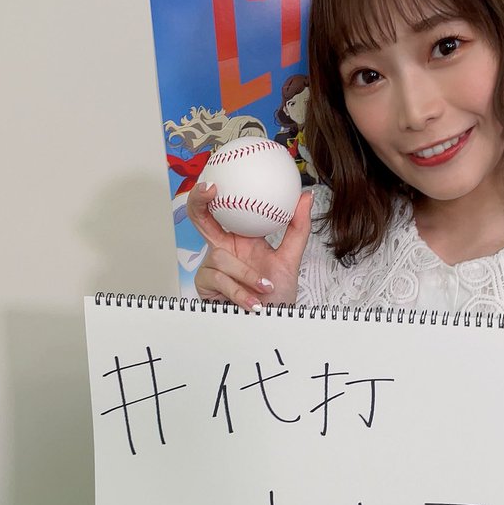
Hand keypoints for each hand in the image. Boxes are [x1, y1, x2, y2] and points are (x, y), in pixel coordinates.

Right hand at [187, 184, 312, 308]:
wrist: (273, 325)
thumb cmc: (278, 296)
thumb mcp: (290, 260)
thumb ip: (297, 229)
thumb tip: (306, 197)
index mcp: (241, 238)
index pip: (223, 209)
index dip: (214, 191)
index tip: (219, 179)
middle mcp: (223, 248)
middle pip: (200, 218)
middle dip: (197, 201)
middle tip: (209, 191)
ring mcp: (212, 267)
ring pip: (220, 257)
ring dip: (245, 274)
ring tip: (264, 288)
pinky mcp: (205, 285)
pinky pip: (219, 279)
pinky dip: (240, 290)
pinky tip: (253, 302)